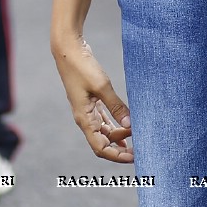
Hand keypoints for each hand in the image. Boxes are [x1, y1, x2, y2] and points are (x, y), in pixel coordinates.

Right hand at [52, 34, 133, 162]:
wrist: (68, 49)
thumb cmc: (82, 67)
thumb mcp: (101, 86)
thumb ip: (115, 106)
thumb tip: (130, 125)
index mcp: (84, 119)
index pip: (100, 147)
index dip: (117, 156)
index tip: (134, 157)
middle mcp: (84, 118)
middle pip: (102, 142)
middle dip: (119, 148)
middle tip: (139, 148)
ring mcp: (86, 109)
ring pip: (103, 131)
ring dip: (118, 136)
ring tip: (135, 138)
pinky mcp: (89, 101)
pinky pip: (102, 119)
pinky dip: (114, 124)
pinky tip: (125, 124)